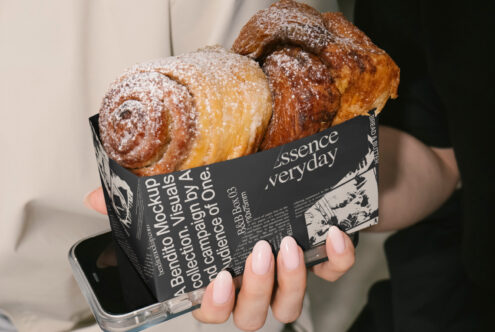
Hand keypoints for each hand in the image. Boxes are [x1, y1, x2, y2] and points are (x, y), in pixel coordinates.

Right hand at [84, 187, 354, 330]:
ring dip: (291, 282)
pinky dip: (336, 260)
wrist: (287, 179)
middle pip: (251, 315)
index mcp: (223, 274)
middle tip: (259, 252)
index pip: (210, 308)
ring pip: (289, 305)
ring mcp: (289, 274)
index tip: (217, 277)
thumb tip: (96, 197)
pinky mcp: (322, 260)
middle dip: (255, 290)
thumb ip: (141, 201)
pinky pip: (333, 274)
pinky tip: (332, 234)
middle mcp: (254, 282)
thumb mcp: (186, 195)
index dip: (213, 304)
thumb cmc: (232, 198)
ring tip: (290, 246)